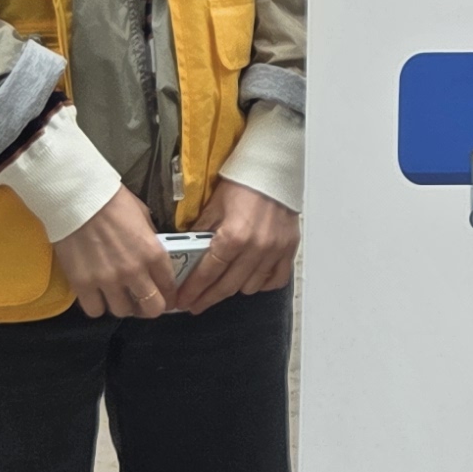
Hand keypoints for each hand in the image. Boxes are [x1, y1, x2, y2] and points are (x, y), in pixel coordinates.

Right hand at [48, 189, 181, 320]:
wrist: (77, 197)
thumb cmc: (112, 201)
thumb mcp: (144, 217)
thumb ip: (150, 241)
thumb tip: (152, 257)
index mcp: (153, 253)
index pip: (169, 286)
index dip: (171, 296)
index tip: (168, 298)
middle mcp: (133, 272)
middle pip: (151, 308)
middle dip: (150, 308)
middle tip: (143, 302)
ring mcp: (107, 280)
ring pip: (122, 311)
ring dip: (122, 305)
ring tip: (117, 296)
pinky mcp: (82, 284)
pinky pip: (94, 310)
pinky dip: (97, 306)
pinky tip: (97, 295)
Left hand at [170, 180, 297, 308]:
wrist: (273, 168)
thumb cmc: (244, 182)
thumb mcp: (214, 205)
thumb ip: (200, 233)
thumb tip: (187, 254)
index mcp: (234, 236)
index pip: (208, 273)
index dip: (193, 290)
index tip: (183, 300)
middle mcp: (256, 248)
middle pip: (227, 286)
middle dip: (207, 298)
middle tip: (195, 304)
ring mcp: (275, 251)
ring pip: (250, 287)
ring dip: (234, 289)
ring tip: (222, 286)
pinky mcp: (288, 249)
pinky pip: (275, 279)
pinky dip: (262, 282)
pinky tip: (251, 278)